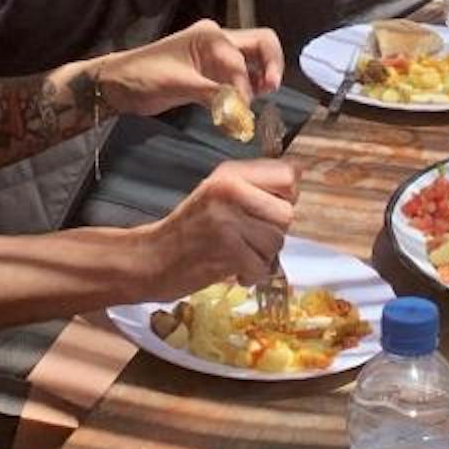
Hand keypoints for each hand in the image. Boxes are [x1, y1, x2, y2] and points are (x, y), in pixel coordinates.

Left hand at [99, 19, 284, 118]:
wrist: (117, 83)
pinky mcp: (210, 73)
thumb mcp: (178, 85)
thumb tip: (241, 110)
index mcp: (210, 36)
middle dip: (271, 64)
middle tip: (273, 89)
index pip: (240, 59)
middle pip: (259, 44)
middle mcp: (217, 40)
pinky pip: (237, 76)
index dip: (244, 85)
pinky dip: (245, 88)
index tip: (242, 109)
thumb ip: (213, 94)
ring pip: (251, 60)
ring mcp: (215, 56)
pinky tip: (244, 105)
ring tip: (260, 99)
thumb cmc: (144, 77)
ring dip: (260, 77)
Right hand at [149, 158, 298, 290]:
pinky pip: (262, 267)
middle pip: (286, 214)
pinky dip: (251, 275)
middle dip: (274, 233)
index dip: (286, 197)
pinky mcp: (226, 251)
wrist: (151, 259)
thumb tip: (298, 179)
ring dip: (262, 256)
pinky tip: (234, 270)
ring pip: (276, 242)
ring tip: (238, 255)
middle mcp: (231, 191)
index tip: (268, 210)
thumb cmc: (188, 229)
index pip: (287, 175)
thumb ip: (253, 186)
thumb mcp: (218, 194)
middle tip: (251, 239)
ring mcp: (228, 221)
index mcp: (230, 174)